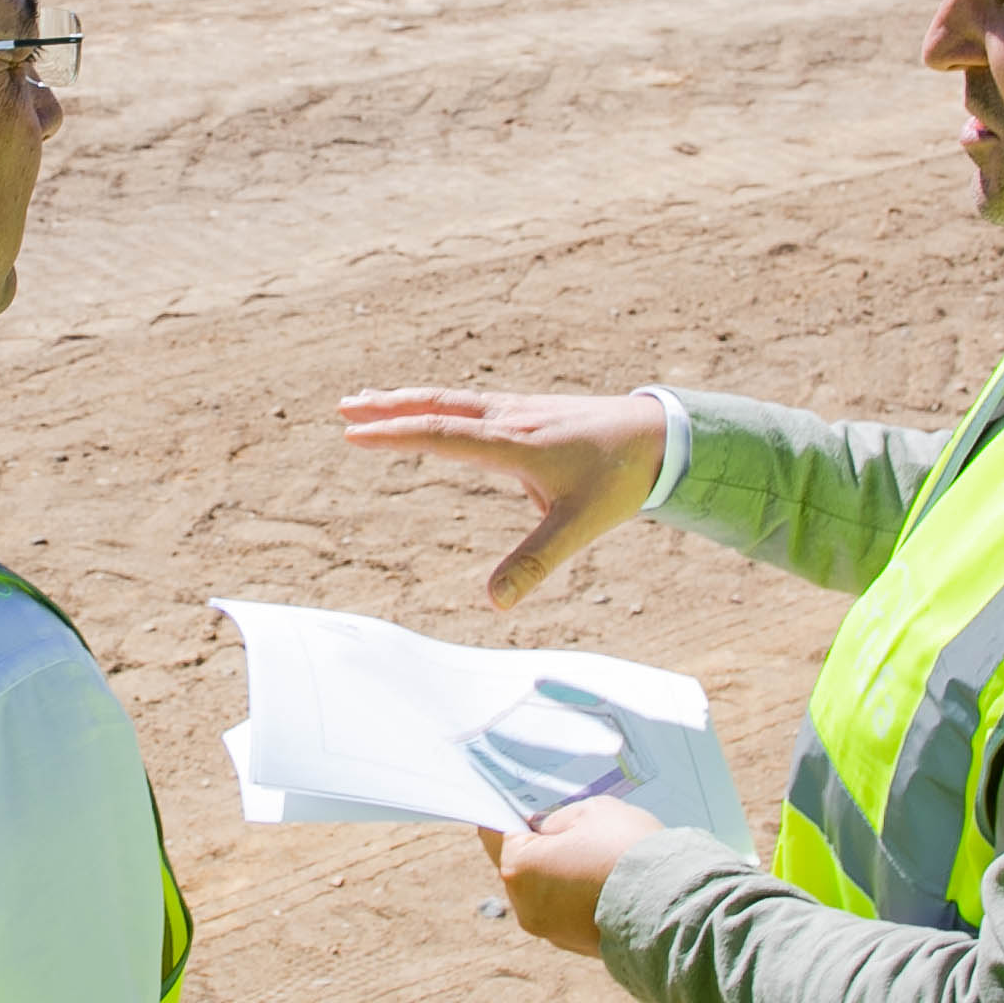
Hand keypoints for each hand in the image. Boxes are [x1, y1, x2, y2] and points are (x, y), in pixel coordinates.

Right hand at [338, 388, 665, 607]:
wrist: (660, 434)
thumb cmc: (619, 480)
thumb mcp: (578, 528)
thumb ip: (534, 564)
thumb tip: (496, 604)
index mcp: (514, 443)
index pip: (442, 434)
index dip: (395, 435)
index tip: (354, 433)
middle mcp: (508, 417)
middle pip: (437, 406)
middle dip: (388, 408)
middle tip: (343, 408)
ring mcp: (515, 409)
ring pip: (449, 398)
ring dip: (406, 400)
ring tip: (367, 401)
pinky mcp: (524, 409)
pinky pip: (466, 401)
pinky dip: (434, 402)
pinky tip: (426, 408)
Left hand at [474, 796, 665, 957]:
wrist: (674, 907)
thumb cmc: (629, 851)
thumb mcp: (592, 812)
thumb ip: (559, 819)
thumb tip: (548, 830)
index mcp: (518, 868)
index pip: (495, 833)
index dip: (509, 815)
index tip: (523, 807)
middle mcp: (525, 906)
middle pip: (520, 865)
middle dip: (540, 847)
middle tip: (570, 829)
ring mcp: (550, 931)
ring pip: (544, 891)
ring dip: (560, 874)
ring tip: (596, 857)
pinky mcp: (576, 946)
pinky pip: (567, 913)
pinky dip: (578, 897)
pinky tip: (606, 882)